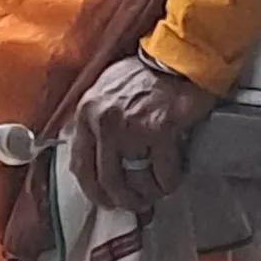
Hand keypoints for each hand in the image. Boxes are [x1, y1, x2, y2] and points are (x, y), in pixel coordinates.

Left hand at [71, 56, 216, 212]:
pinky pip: (162, 172)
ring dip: (147, 194)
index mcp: (87, 110)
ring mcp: (130, 125)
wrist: (181, 55)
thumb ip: (96, 121)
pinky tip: (173, 177)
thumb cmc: (147, 73)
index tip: (106, 199)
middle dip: (122, 199)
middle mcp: (103, 119)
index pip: (80, 165)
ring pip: (134, 180)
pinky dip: (168, 181)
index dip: (94, 190)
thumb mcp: (107, 91)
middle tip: (136, 204)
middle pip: (106, 180)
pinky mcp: (159, 129)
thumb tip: (96, 159)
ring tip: (156, 193)